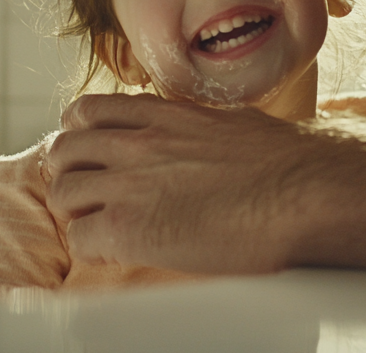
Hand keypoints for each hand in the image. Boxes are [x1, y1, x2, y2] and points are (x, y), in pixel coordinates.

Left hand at [44, 93, 328, 272]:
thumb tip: (214, 135)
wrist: (303, 192)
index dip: (81, 135)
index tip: (91, 154)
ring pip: (61, 192)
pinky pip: (80, 239)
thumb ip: (205, 128)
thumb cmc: (289, 162)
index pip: (89, 111)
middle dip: (70, 173)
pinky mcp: (129, 229)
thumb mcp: (237, 123)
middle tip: (87, 195)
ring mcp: (129, 183)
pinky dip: (91, 249)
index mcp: (164, 115)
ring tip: (100, 227)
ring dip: (76, 212)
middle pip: (64, 149)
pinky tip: (117, 254)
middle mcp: (138, 142)